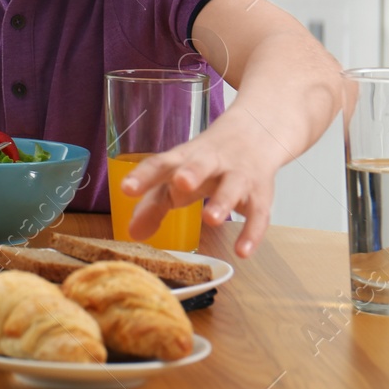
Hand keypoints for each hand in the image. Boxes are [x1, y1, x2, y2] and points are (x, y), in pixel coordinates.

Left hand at [118, 115, 280, 258]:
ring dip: (223, 201)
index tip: (127, 189)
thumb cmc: (204, 165)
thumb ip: (153, 206)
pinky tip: (242, 252)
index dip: (143, 175)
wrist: (253, 136)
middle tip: (181, 183)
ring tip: (211, 219)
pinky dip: (252, 232)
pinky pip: (259, 214)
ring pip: (232, 185)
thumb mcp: (176, 178)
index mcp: (183, 158)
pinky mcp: (260, 194)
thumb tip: (132, 234)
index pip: (160, 163)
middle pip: (200, 164)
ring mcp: (238, 176)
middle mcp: (210, 163)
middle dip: (191, 172)